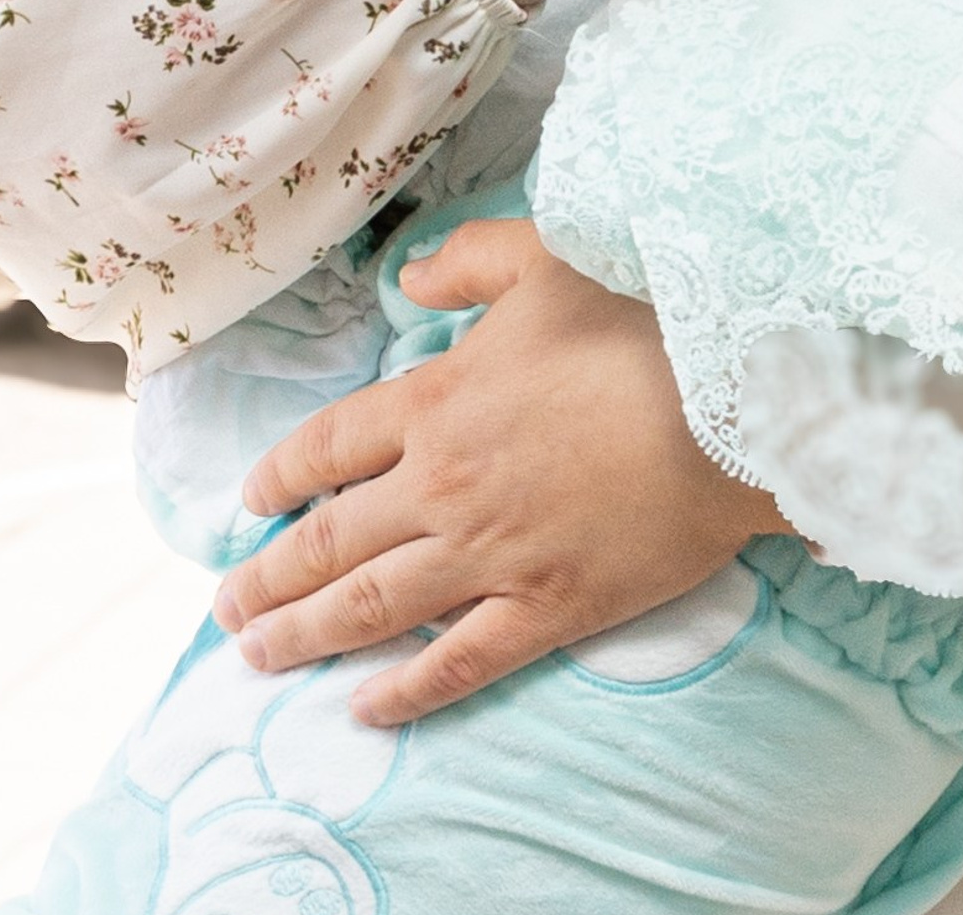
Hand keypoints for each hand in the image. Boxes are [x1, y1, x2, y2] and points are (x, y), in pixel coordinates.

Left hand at [212, 221, 785, 723]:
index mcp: (436, 403)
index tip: (252, 503)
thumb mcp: (547, 258)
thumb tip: (406, 278)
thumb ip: (468, 260)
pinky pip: (458, 662)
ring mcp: (491, 554)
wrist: (732, 402)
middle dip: (268, 577)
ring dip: (303, 636)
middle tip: (230, 605)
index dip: (279, 477)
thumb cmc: (644, 322)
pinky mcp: (548, 606)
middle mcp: (443, 486)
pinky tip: (366, 705)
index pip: (327, 449)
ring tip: (257, 656)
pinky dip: (404, 691)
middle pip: (328, 541)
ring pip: (371, 608)